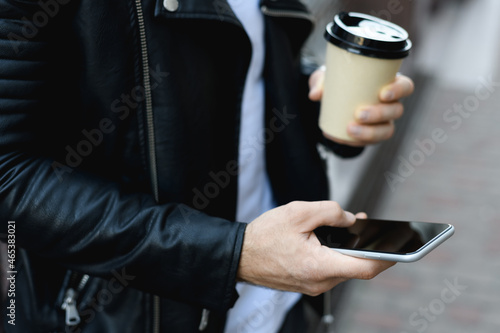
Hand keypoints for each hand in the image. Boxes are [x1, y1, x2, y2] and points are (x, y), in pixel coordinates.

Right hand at [237, 201, 394, 295]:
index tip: (404, 248)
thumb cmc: (264, 236)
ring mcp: (313, 285)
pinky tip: (332, 239)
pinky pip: (330, 270)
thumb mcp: (298, 212)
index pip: (366, 267)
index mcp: (320, 265)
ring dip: (349, 249)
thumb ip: (330, 212)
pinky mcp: (307, 283)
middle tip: (368, 224)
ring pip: (343, 268)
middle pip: (355, 266)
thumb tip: (350, 220)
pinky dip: (336, 255)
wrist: (239, 256)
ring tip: (348, 226)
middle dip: (365, 245)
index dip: (389, 257)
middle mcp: (320, 282)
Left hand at [308, 68, 414, 145]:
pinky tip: (344, 138)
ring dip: (370, 132)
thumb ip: (319, 82)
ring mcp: (383, 122)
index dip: (399, 91)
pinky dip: (358, 141)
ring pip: (386, 130)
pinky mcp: (371, 135)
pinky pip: (371, 141)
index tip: (383, 94)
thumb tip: (315, 94)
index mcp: (388, 84)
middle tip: (359, 113)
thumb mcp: (326, 79)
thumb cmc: (337, 83)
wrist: (332, 101)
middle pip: (396, 111)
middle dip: (379, 114)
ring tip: (350, 129)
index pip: (405, 86)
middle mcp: (390, 104)